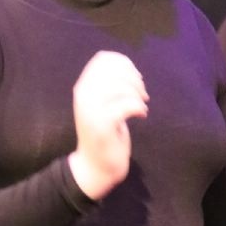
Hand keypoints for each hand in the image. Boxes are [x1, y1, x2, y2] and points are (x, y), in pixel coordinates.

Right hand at [68, 50, 148, 199]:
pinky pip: (126, 105)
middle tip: (143, 95)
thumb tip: (129, 68)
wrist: (95, 166)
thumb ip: (109, 84)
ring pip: (120, 87)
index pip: (103, 59)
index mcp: (83, 86)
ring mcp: (90, 110)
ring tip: (142, 105)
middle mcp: (83, 95)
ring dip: (138, 95)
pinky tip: (141, 115)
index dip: (124, 63)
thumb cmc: (104, 133)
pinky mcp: (102, 125)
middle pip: (114, 70)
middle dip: (134, 79)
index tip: (136, 78)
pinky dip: (139, 108)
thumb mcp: (102, 103)